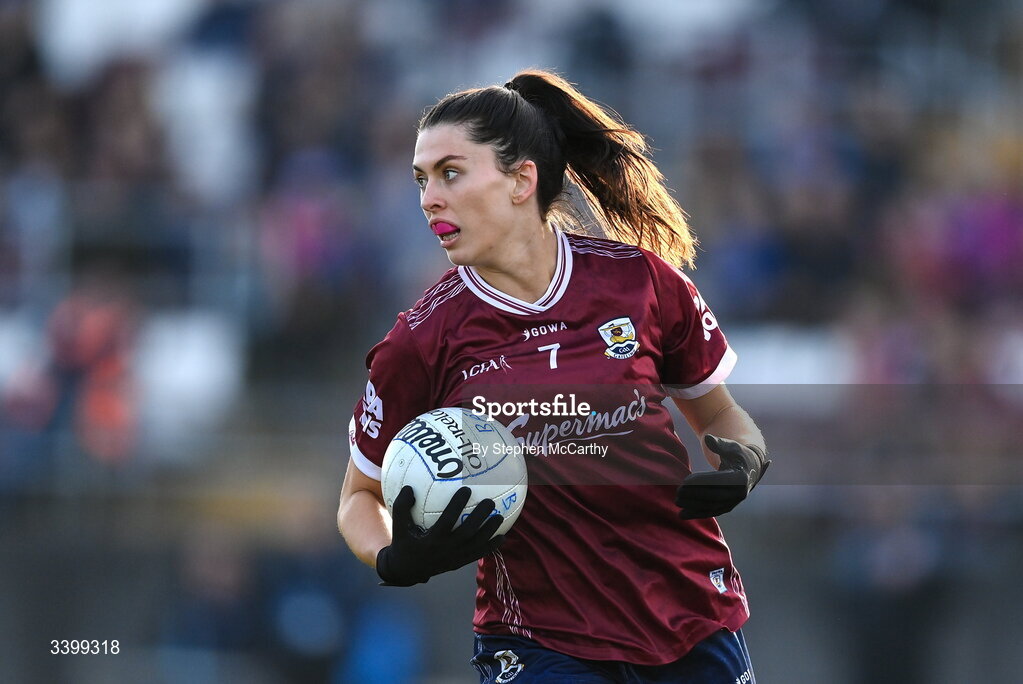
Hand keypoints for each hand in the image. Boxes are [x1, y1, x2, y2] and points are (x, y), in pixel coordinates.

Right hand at [376, 485, 504, 585]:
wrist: (406, 570)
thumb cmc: (403, 542)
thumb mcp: (398, 525)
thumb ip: (402, 506)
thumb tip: (409, 487)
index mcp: (431, 540)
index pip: (447, 521)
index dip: (457, 506)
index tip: (467, 490)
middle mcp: (445, 550)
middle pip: (467, 533)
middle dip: (480, 517)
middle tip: (490, 502)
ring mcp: (454, 558)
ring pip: (476, 545)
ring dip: (489, 531)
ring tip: (500, 516)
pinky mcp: (459, 563)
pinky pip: (477, 555)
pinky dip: (491, 547)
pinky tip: (502, 537)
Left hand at [675, 435, 770, 519]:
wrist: (749, 468)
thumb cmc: (737, 454)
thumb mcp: (732, 446)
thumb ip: (720, 443)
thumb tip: (709, 439)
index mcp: (740, 477)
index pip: (719, 481)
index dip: (702, 481)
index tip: (685, 480)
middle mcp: (739, 492)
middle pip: (714, 496)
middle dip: (695, 495)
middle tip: (677, 492)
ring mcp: (734, 502)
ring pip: (712, 507)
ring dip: (693, 506)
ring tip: (677, 502)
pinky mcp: (727, 507)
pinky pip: (711, 512)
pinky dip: (696, 514)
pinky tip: (682, 515)